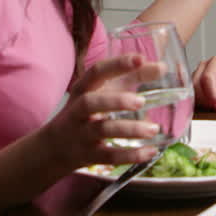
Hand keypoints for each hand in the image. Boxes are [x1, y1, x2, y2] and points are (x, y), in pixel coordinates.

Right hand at [40, 54, 166, 170]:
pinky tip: (150, 152)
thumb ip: (132, 77)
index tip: (140, 59)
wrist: (54, 148)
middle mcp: (78, 110)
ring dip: (129, 129)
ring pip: (101, 130)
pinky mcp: (87, 155)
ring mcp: (81, 134)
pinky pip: (108, 156)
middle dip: (115, 101)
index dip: (117, 65)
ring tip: (153, 129)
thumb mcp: (103, 91)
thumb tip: (161, 67)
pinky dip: (130, 155)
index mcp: (83, 89)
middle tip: (141, 101)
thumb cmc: (87, 112)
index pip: (96, 72)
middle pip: (90, 103)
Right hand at [193, 55, 215, 111]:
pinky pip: (192, 95)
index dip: (211, 94)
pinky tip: (210, 104)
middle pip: (197, 85)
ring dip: (202, 102)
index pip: (207, 78)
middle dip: (206, 100)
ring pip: (192, 90)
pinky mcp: (195, 83)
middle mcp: (204, 66)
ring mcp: (197, 74)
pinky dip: (200, 102)